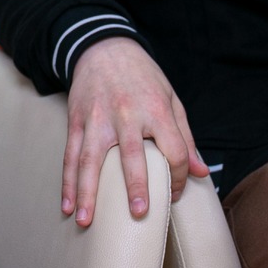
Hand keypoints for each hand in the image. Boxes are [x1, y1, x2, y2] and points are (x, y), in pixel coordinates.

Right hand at [62, 37, 207, 226]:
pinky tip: (67, 204)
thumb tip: (200, 172)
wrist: (104, 47)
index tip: (175, 194)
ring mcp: (97, 118)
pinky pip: (70, 154)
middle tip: (139, 213)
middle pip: (132, 155)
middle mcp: (126, 115)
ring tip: (85, 220)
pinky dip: (67, 181)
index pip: (173, 150)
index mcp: (155, 110)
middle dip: (136, 185)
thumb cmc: (142, 77)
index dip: (179, 177)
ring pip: (91, 159)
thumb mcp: (171, 99)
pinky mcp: (77, 120)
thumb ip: (185, 137)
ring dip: (88, 192)